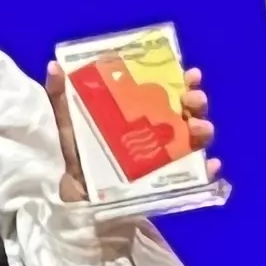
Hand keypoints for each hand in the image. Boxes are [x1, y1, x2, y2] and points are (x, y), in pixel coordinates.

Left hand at [45, 63, 220, 203]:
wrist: (75, 198)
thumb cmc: (76, 155)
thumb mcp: (67, 124)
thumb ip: (60, 96)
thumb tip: (54, 66)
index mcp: (141, 111)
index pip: (169, 90)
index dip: (184, 80)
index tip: (190, 73)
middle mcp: (159, 130)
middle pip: (188, 111)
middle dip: (196, 102)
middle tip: (191, 99)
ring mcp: (167, 157)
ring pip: (196, 140)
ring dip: (203, 130)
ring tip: (197, 128)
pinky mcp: (168, 183)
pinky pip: (195, 178)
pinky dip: (207, 172)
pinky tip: (210, 166)